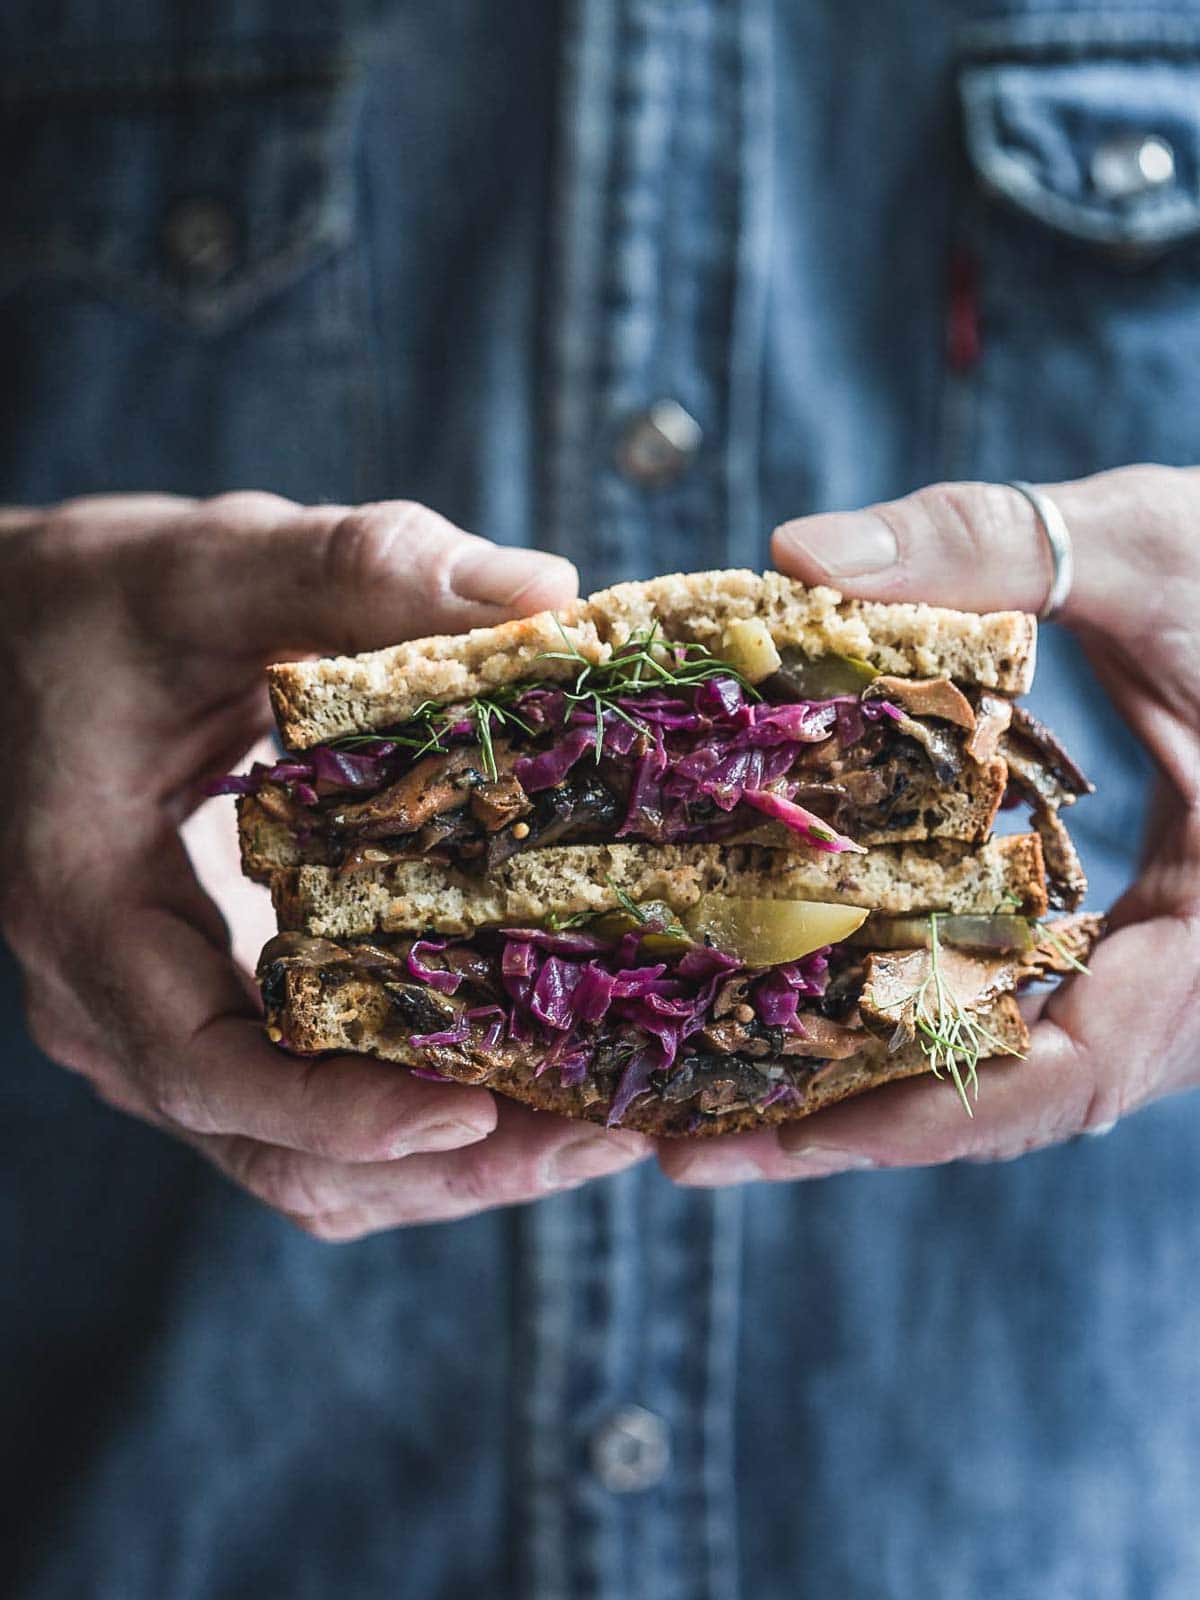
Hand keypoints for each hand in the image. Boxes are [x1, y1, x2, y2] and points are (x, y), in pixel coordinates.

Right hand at [0, 492, 647, 1237]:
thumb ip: (358, 568)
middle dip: (440, 1168)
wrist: (14, 642)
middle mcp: (120, 1006)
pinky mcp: (221, 1010)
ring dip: (445, 1166)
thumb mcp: (209, 567)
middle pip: (278, 1154)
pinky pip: (313, 1111)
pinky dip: (416, 1117)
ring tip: (594, 1131)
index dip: (337, 1113)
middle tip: (598, 1142)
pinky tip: (529, 1079)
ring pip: (302, 1160)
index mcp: (93, 911)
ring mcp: (168, 1023)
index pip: (204, 1068)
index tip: (472, 1109)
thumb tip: (543, 592)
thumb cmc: (95, 607)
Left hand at [659, 464, 1199, 1185]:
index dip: (930, 1113)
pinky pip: (1029, 1010)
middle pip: (1020, 1100)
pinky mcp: (1144, 939)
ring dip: (876, 1092)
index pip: (1078, 1071)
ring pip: (1021, 1068)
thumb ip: (988, 541)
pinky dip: (924, 1022)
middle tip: (690, 1147)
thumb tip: (795, 551)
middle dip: (858, 1131)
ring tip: (717, 1106)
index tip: (783, 1133)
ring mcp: (1173, 969)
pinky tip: (814, 1010)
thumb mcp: (1156, 542)